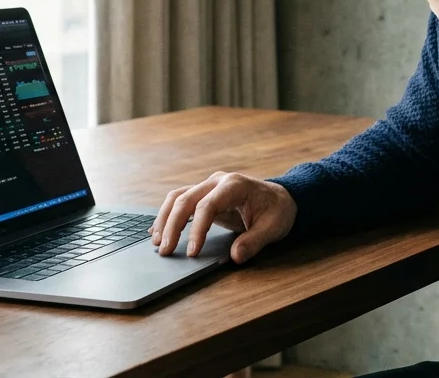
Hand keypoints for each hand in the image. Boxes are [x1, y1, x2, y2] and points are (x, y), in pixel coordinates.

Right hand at [150, 172, 296, 263]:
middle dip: (173, 226)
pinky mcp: (204, 194)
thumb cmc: (277, 211)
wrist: (281, 198)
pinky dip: (167, 214)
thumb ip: (254, 242)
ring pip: (178, 197)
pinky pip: (180, 200)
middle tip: (165, 251)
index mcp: (235, 185)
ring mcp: (209, 185)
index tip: (192, 252)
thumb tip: (236, 256)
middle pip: (186, 199)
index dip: (197, 229)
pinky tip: (158, 231)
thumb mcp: (273, 228)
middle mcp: (217, 181)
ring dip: (165, 219)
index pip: (207, 205)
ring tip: (157, 243)